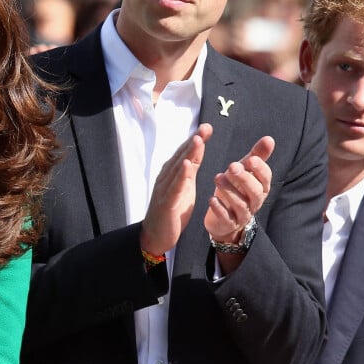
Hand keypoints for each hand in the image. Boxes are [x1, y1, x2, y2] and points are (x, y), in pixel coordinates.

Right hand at [140, 123, 212, 255]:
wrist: (156, 235)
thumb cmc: (171, 211)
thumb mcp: (184, 188)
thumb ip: (189, 171)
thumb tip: (195, 154)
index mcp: (172, 174)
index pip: (185, 154)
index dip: (196, 140)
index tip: (208, 127)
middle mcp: (166, 177)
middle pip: (181, 156)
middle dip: (194, 141)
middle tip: (205, 128)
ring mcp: (164, 189)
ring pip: (178, 168)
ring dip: (188, 153)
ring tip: (198, 140)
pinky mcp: (166, 203)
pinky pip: (175, 187)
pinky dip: (181, 175)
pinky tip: (187, 165)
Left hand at [204, 135, 274, 243]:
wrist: (225, 218)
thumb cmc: (237, 189)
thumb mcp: (245, 171)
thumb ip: (256, 156)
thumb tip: (270, 139)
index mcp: (261, 187)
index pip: (266, 178)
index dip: (260, 170)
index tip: (251, 159)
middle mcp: (254, 202)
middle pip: (255, 192)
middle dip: (245, 179)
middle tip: (232, 166)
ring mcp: (242, 215)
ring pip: (240, 205)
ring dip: (229, 191)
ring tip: (218, 177)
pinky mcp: (229, 224)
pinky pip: (226, 218)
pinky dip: (219, 209)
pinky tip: (211, 199)